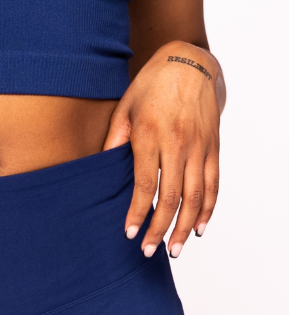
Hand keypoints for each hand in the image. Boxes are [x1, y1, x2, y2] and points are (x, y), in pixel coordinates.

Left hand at [103, 41, 221, 257]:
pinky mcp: (213, 148)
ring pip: (195, 196)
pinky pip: (214, 184)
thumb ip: (114, 139)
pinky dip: (208, 208)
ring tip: (174, 249)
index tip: (128, 233)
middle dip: (159, 229)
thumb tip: (102, 166)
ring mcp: (199, 147)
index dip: (137, 212)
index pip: (144, 184)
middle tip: (148, 251)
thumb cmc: (152, 84)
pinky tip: (198, 227)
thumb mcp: (125, 106)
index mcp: (150, 134)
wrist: (190, 63)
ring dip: (185, 226)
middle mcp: (177, 143)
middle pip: (170, 196)